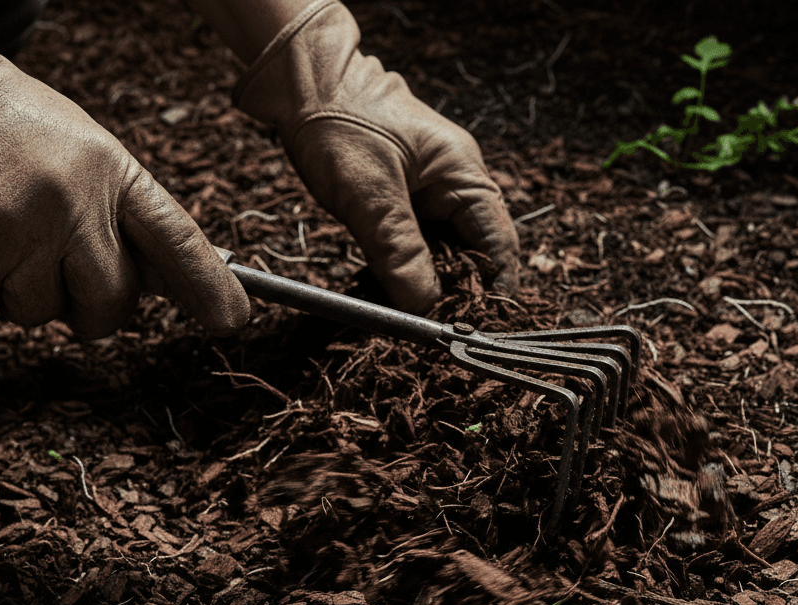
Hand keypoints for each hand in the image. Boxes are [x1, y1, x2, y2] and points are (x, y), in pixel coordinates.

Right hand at [0, 0, 248, 337]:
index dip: (208, 285)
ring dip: (21, 291)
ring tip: (3, 230)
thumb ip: (126, 221)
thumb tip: (171, 288)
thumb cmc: (16, 135)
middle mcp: (73, 201)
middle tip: (63, 272)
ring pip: (39, 314)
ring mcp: (18, 227)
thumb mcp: (89, 161)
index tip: (232, 321)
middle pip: (110, 304)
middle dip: (92, 310)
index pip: (176, 239)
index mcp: (113, 174)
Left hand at [233, 0, 519, 313]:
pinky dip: (403, 271)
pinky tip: (387, 290)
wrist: (300, 84)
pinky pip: (413, 247)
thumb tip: (425, 308)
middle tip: (433, 327)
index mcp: (463, 175)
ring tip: (408, 315)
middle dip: (456, 293)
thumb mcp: (370, 195)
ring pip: (440, 255)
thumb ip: (400, 252)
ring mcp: (427, 195)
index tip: (473, 324)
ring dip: (426, 285)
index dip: (492, 288)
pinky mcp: (401, 203)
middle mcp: (453, 186)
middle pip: (472, 255)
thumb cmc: (338, 122)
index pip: (498, 244)